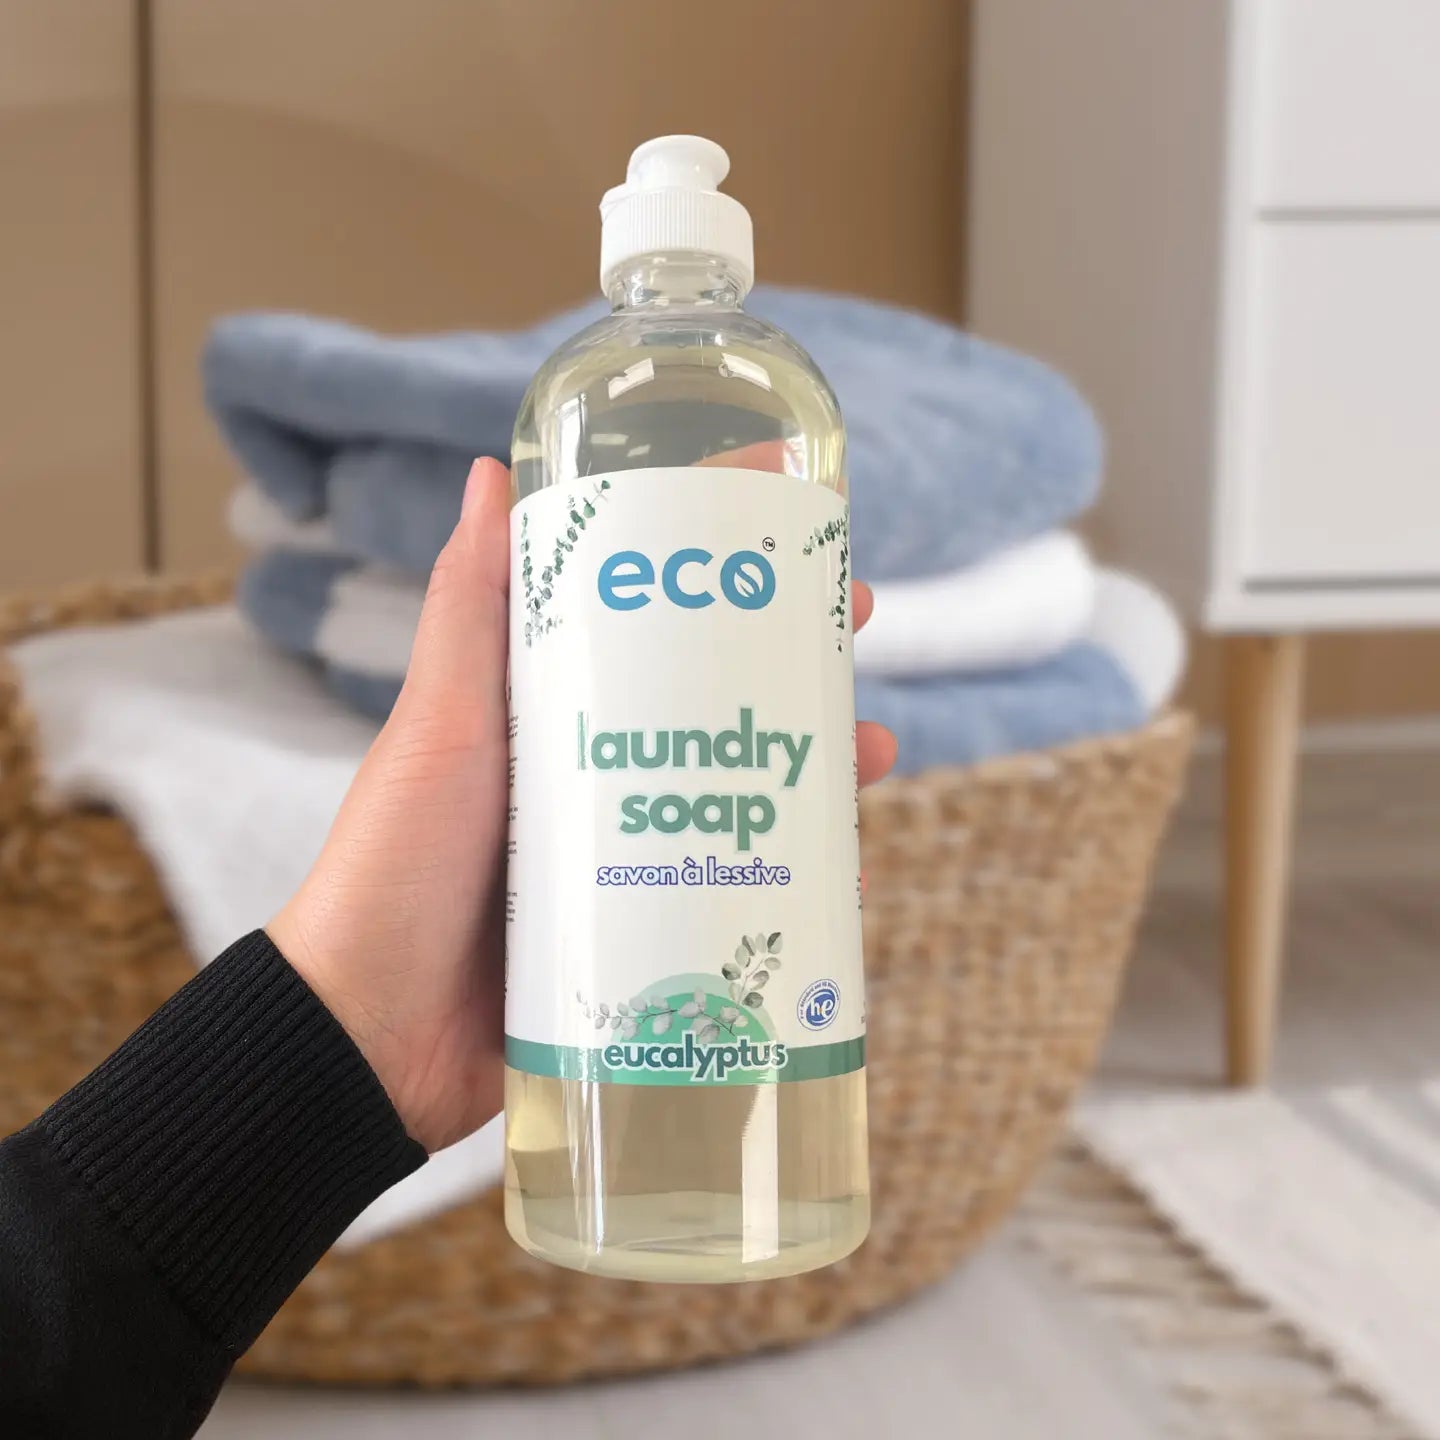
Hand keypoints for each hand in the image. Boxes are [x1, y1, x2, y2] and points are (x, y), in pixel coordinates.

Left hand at [270, 459, 897, 1151]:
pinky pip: (734, 893)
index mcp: (548, 711)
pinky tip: (845, 877)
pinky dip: (793, 881)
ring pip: (739, 794)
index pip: (649, 618)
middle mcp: (594, 773)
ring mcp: (623, 857)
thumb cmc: (394, 864)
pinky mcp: (642, 935)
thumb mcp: (439, 723)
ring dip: (812, 768)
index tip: (793, 521)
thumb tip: (489, 475)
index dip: (723, 570)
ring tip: (873, 753)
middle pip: (711, 701)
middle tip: (854, 632)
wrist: (370, 1036)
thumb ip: (468, 607)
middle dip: (789, 663)